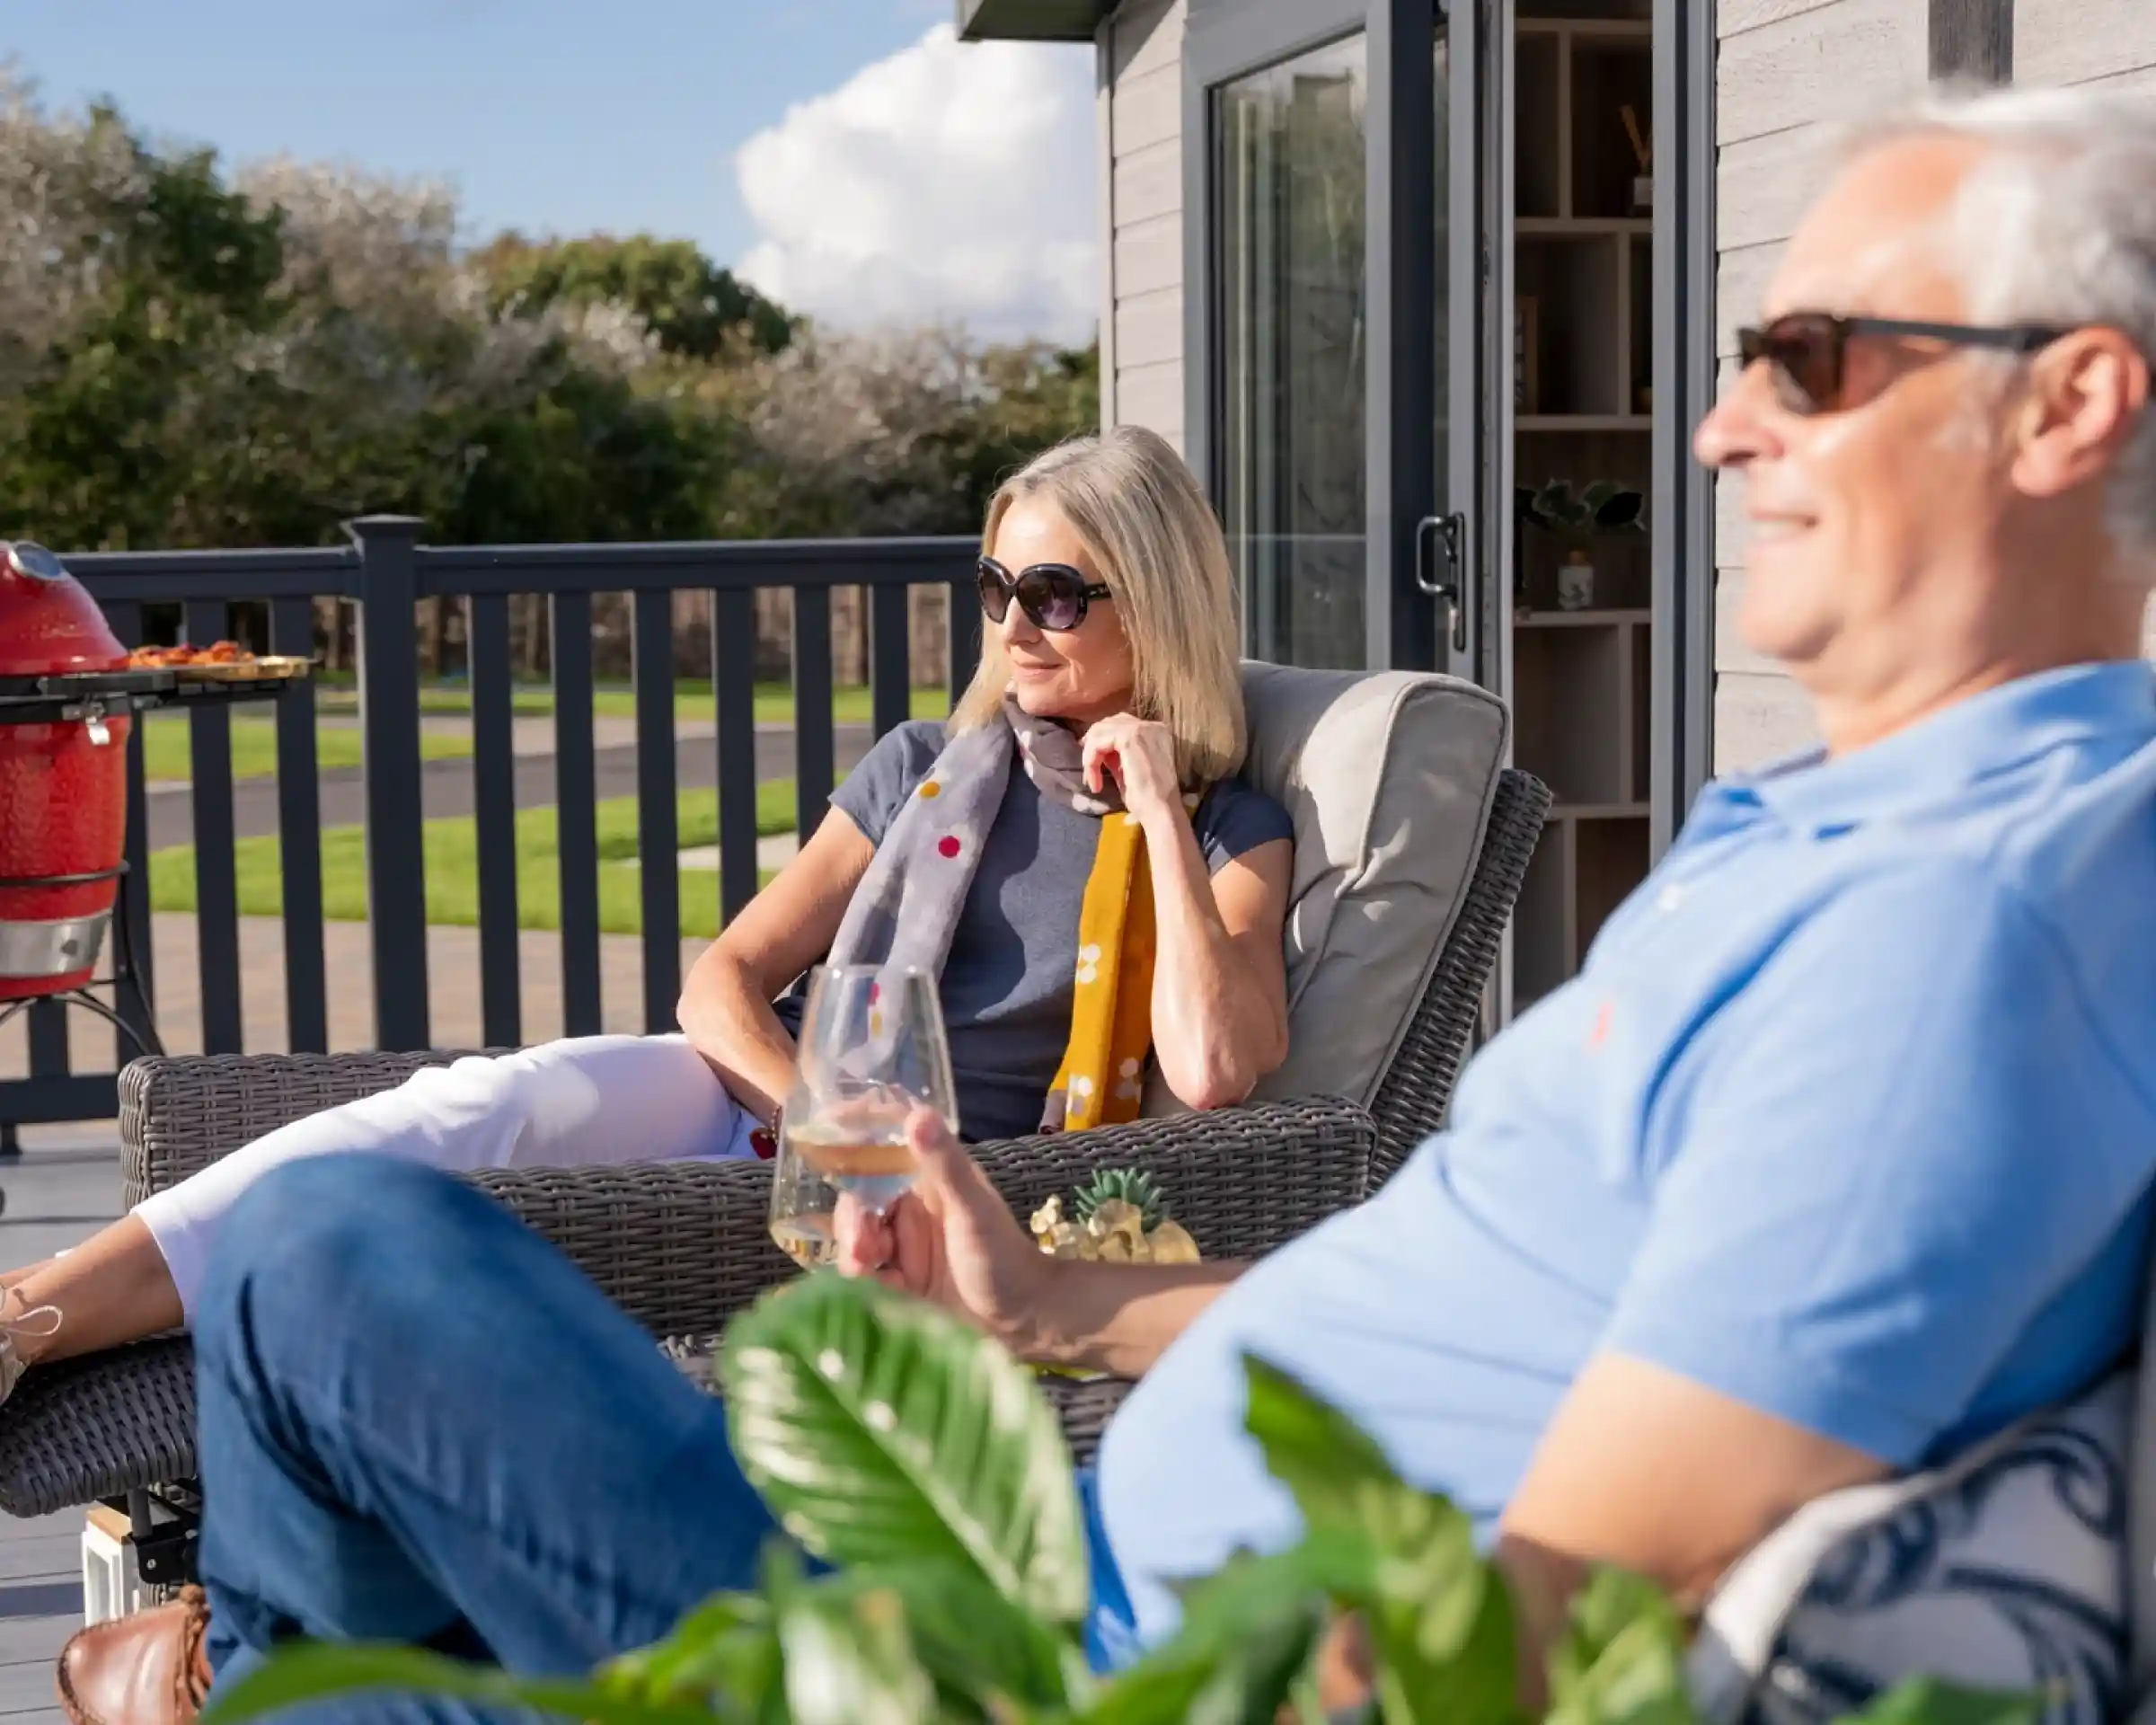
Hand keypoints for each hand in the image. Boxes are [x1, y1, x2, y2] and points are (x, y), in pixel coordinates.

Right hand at [835, 1109, 1052, 1351]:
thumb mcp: (973, 1208)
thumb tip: (917, 1114)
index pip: (879, 1151)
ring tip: (865, 1271)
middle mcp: (909, 1209)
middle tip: (862, 1250)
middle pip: (858, 1203)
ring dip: (854, 1252)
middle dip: (852, 1223)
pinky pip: (865, 1274)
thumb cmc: (1004, 1255)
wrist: (1023, 1321)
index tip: (825, 1138)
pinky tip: (877, 1291)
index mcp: (927, 1180)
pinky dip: (863, 1280)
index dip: (851, 1143)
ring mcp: (902, 1246)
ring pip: (856, 1239)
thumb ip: (945, 1164)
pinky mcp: (898, 1281)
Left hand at [1080, 713, 1180, 821]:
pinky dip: (1091, 759)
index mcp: (1156, 732)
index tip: (1091, 761)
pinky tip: (1094, 780)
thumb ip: (1116, 756)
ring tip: (1092, 780)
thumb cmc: (1148, 799)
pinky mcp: (1130, 737)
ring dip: (1090, 756)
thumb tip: (1097, 748)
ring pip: (1101, 731)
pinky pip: (1098, 741)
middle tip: (1087, 768)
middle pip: (1109, 723)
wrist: (1161, 811)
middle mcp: (1152, 725)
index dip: (1102, 740)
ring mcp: (1142, 728)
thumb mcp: (1128, 771)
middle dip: (1093, 744)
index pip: (1121, 725)